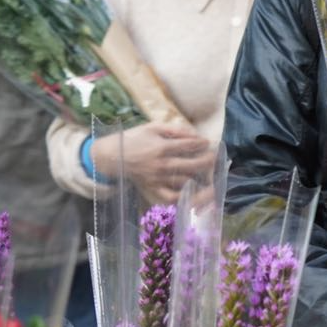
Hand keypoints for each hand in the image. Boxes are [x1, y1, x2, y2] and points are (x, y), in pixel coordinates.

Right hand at [90, 123, 213, 204]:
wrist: (111, 156)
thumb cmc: (133, 139)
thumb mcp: (152, 127)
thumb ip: (175, 130)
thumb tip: (195, 134)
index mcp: (162, 147)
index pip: (189, 146)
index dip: (202, 144)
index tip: (208, 143)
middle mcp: (162, 165)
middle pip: (193, 165)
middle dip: (208, 161)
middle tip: (215, 158)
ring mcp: (158, 180)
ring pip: (186, 183)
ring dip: (202, 180)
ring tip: (212, 176)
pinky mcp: (153, 190)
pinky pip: (172, 198)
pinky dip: (186, 199)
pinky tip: (198, 196)